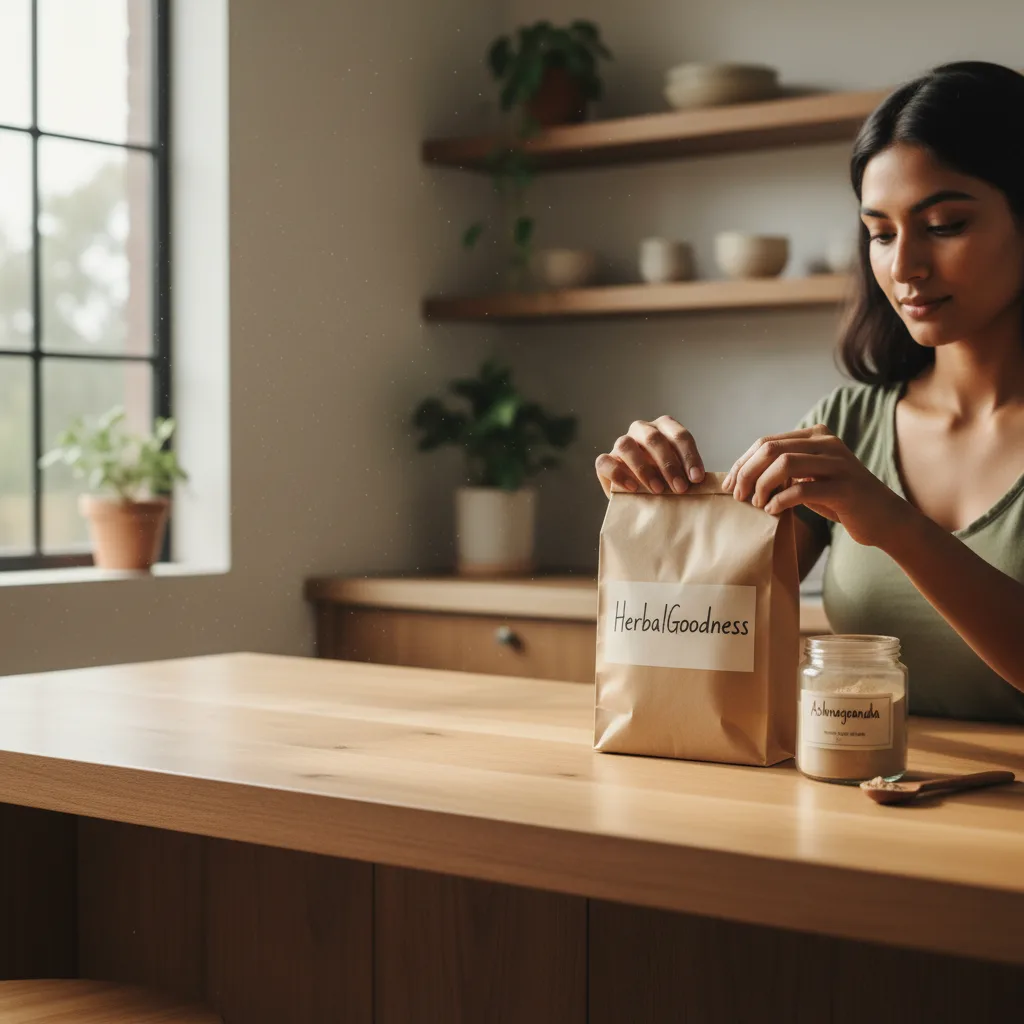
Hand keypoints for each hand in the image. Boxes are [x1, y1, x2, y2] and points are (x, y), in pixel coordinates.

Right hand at [594, 417, 704, 498]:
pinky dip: (618, 474)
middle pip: (653, 438)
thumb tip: (698, 483)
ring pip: (626, 445)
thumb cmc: (665, 482)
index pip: (679, 436)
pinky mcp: (605, 461)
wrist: (639, 497)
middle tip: (680, 488)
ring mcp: (621, 443)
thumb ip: (686, 475)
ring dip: (644, 468)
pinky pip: (605, 462)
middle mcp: (642, 430)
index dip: (689, 456)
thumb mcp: (679, 475)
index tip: (696, 479)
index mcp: (664, 428)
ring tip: (658, 490)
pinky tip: (633, 488)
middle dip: (669, 465)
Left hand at [721, 425, 907, 547]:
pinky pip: (802, 489)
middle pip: (771, 449)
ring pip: (784, 464)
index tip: (729, 485)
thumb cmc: (840, 501)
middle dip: (747, 473)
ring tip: (757, 504)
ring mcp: (838, 464)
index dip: (742, 463)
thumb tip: (741, 476)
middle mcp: (827, 444)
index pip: (767, 442)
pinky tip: (773, 511)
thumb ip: (784, 470)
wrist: (885, 519)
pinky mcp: (845, 488)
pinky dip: (781, 500)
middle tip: (738, 496)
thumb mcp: (810, 479)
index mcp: (816, 436)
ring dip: (762, 486)